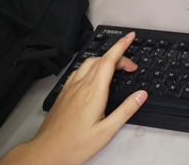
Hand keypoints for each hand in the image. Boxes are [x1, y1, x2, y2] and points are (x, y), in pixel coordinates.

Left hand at [0, 32, 147, 164]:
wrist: (47, 152)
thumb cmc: (74, 145)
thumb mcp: (107, 131)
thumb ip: (126, 110)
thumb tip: (141, 95)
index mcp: (94, 93)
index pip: (109, 60)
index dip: (121, 45)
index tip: (130, 36)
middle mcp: (81, 86)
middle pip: (102, 59)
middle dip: (118, 55)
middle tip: (131, 67)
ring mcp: (71, 88)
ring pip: (89, 63)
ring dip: (104, 59)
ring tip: (116, 68)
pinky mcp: (64, 93)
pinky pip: (78, 71)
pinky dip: (91, 66)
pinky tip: (94, 75)